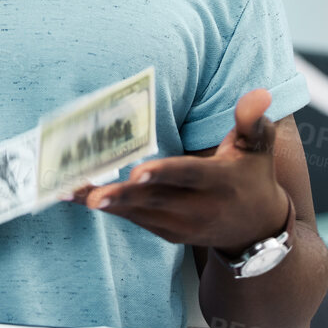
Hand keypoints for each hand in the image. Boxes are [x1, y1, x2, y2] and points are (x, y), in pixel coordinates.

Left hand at [71, 88, 290, 254]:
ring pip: (139, 213)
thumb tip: (258, 94)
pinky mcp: (168, 233)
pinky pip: (135, 220)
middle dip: (122, 197)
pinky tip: (77, 196)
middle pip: (156, 200)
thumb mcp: (259, 148)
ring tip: (68, 192)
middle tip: (90, 194)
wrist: (256, 229)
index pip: (188, 176)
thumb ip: (252, 121)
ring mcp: (182, 225)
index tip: (137, 172)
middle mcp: (199, 208)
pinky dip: (109, 209)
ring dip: (104, 203)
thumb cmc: (253, 176)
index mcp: (219, 182)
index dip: (163, 174)